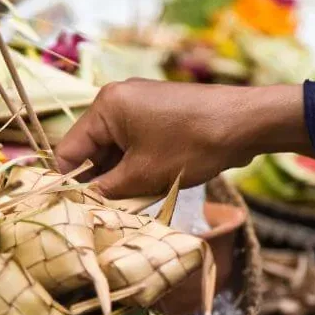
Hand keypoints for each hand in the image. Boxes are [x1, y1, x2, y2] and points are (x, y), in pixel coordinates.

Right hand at [55, 79, 308, 198]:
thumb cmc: (191, 146)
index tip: (74, 212)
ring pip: (114, 151)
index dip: (68, 183)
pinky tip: (145, 190)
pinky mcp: (160, 115)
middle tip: (102, 215)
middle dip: (97, 182)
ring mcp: (141, 106)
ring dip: (118, 178)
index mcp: (106, 106)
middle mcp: (118, 100)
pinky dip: (136, 167)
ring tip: (127, 206)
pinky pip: (135, 145)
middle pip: (91, 150)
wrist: (246, 123)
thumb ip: (105, 190)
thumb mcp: (142, 175)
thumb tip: (82, 205)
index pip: (68, 149)